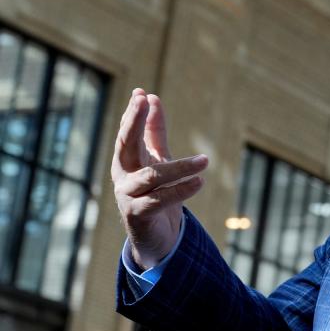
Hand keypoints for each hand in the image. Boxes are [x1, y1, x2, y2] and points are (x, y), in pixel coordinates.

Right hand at [111, 89, 207, 267]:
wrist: (156, 237)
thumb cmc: (155, 193)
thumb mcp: (157, 160)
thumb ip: (154, 133)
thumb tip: (152, 98)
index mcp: (126, 162)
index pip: (127, 134)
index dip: (132, 114)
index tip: (140, 93)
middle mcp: (123, 177)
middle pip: (125, 146)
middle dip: (134, 123)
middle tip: (144, 101)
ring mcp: (129, 197)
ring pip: (152, 176)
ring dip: (179, 167)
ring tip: (205, 160)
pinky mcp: (140, 216)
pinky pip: (161, 200)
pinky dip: (181, 190)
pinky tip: (199, 182)